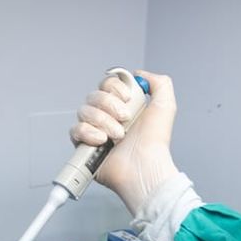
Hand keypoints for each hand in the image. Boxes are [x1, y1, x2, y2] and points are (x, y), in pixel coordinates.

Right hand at [70, 70, 179, 215]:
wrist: (145, 166)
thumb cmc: (155, 142)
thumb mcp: (165, 105)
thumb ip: (159, 83)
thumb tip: (138, 75)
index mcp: (123, 106)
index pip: (106, 84)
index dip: (114, 87)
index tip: (127, 97)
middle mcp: (108, 117)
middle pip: (93, 96)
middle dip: (109, 105)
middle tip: (125, 119)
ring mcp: (95, 132)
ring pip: (83, 111)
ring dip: (103, 121)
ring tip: (118, 135)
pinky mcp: (85, 147)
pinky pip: (75, 130)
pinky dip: (88, 132)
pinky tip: (102, 141)